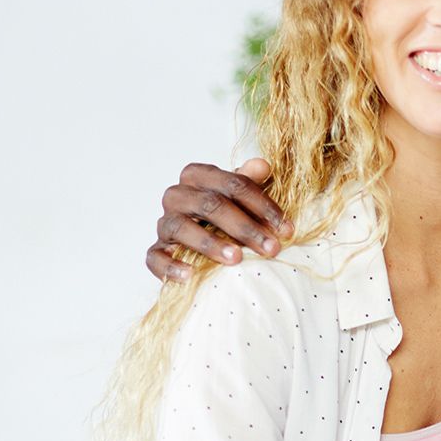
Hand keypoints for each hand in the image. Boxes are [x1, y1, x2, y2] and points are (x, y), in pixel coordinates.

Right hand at [145, 158, 291, 281]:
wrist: (200, 242)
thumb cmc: (226, 215)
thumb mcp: (241, 196)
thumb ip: (250, 181)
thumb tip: (262, 166)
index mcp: (198, 176)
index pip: (233, 184)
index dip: (262, 205)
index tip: (285, 228)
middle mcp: (177, 196)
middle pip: (209, 204)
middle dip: (245, 227)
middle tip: (271, 248)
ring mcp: (164, 223)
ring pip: (181, 227)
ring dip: (210, 244)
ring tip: (236, 259)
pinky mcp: (156, 250)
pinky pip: (155, 257)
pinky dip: (171, 266)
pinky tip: (191, 275)